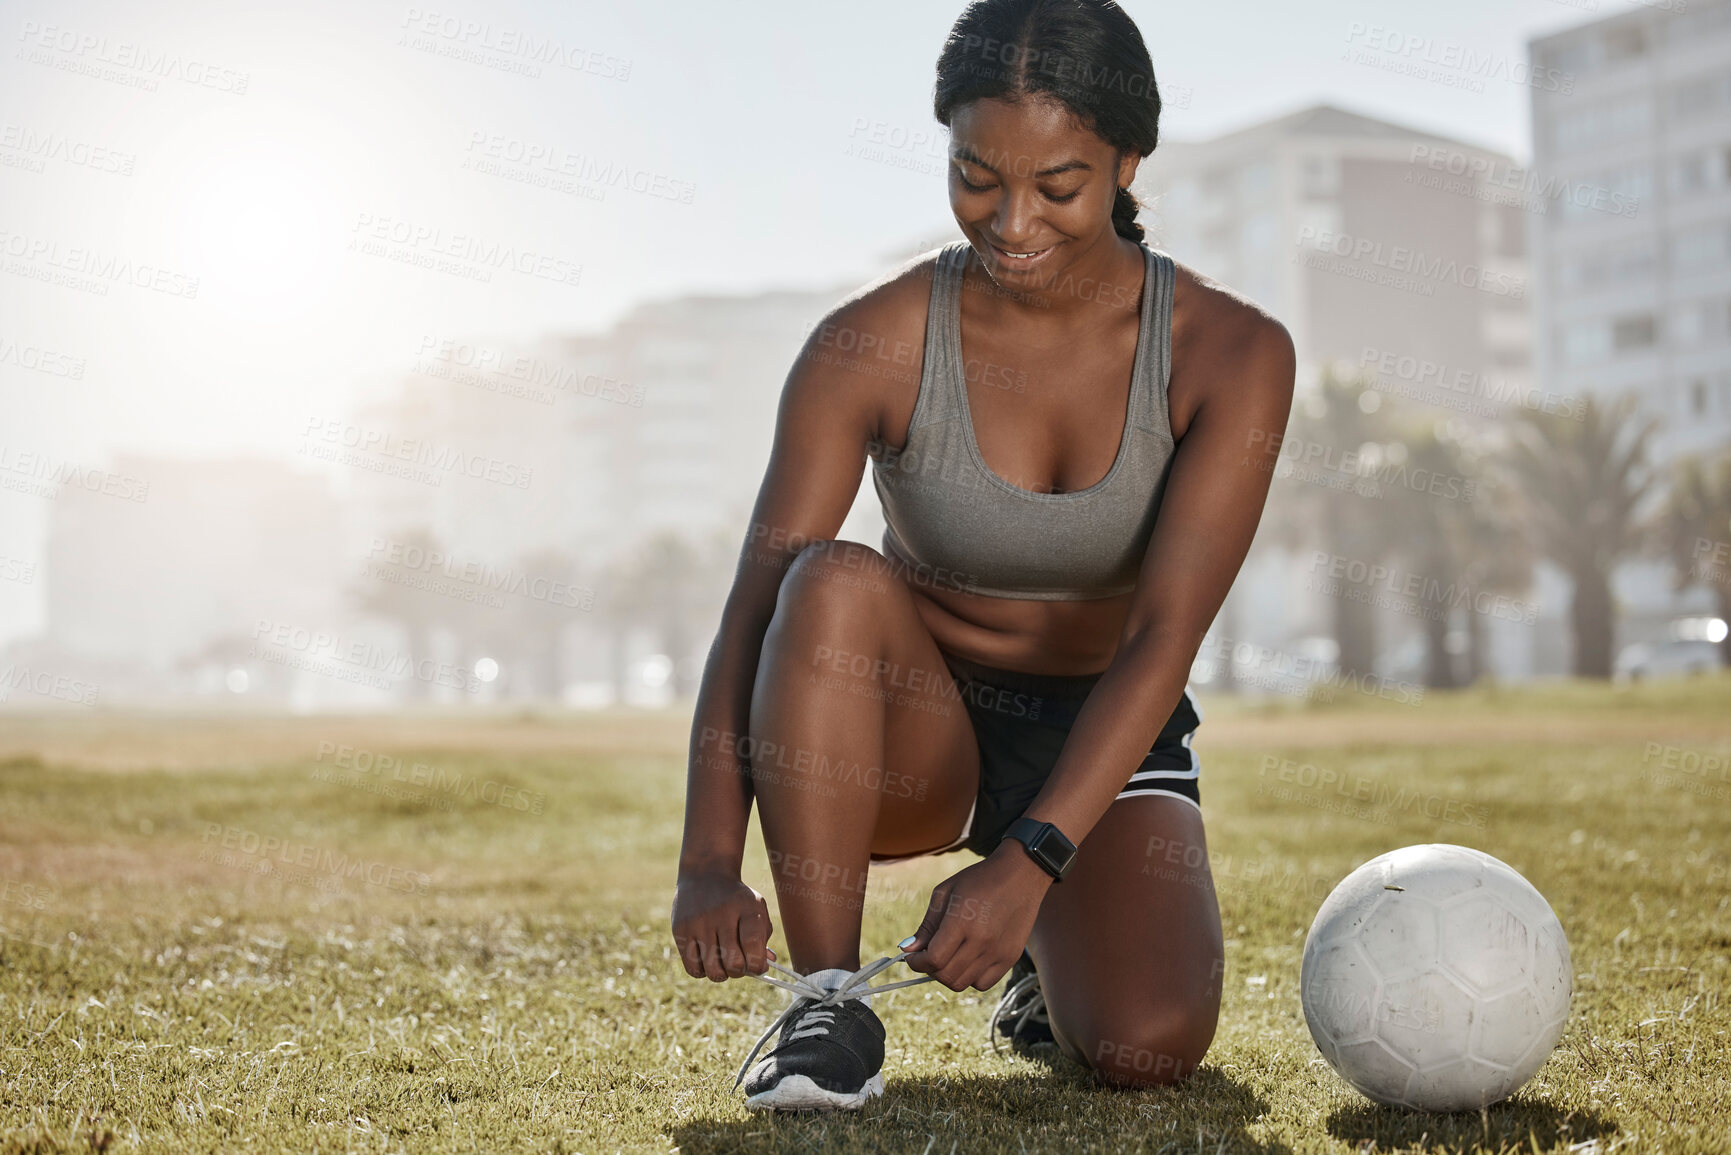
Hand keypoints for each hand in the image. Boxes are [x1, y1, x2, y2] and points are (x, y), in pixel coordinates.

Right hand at [672, 872, 774, 980]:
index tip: (757, 966)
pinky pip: (693, 968)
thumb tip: (764, 967)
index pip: (753, 945)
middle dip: (739, 972)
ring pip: (713, 970)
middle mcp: (721, 914)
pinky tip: (707, 958)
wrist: (705, 875)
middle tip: (738, 964)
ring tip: (722, 962)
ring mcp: (699, 922)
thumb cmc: (736, 900)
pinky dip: (703, 971)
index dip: (758, 965)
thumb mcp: (755, 909)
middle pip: (734, 963)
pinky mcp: (681, 931)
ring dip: (721, 973)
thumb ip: (763, 937)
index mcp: (746, 907)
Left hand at [901, 841, 1052, 991]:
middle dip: (929, 970)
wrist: (1021, 875)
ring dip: (948, 974)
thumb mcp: (946, 893)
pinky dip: (970, 978)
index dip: (917, 963)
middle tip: (929, 956)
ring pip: (962, 983)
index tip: (912, 957)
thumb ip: (927, 925)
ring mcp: (998, 952)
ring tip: (948, 956)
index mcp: (962, 921)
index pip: (933, 960)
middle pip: (946, 976)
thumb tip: (908, 950)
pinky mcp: (1010, 958)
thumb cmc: (979, 879)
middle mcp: (982, 941)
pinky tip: (968, 959)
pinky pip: (982, 984)